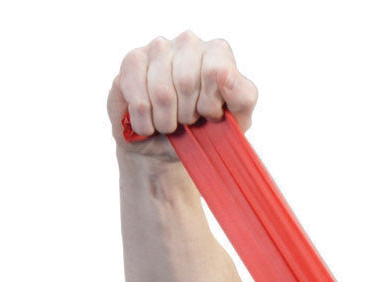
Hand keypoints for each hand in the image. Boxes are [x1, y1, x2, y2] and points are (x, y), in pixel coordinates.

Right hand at [107, 31, 257, 156]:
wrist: (168, 145)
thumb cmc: (205, 131)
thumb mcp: (235, 122)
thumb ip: (242, 98)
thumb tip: (225, 74)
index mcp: (217, 53)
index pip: (217, 71)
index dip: (211, 104)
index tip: (210, 115)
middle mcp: (188, 43)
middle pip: (187, 82)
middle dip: (188, 115)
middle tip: (188, 121)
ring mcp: (158, 48)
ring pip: (162, 93)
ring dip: (166, 122)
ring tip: (169, 124)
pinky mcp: (132, 62)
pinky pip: (139, 100)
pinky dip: (146, 123)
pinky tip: (149, 123)